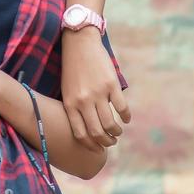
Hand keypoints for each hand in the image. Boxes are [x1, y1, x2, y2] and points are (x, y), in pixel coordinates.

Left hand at [61, 29, 129, 148]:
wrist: (79, 43)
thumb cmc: (72, 69)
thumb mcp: (67, 90)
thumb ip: (74, 109)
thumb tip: (86, 130)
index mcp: (70, 104)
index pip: (81, 134)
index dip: (91, 146)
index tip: (98, 149)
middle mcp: (83, 101)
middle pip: (97, 132)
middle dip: (106, 142)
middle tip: (111, 142)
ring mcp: (98, 93)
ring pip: (110, 123)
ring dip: (116, 132)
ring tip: (118, 132)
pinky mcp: (111, 84)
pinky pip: (122, 108)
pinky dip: (126, 117)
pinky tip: (126, 119)